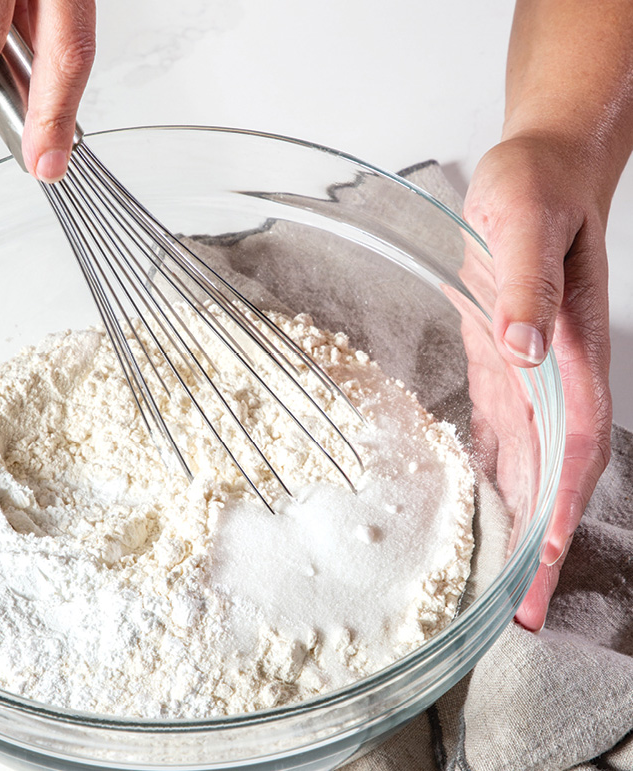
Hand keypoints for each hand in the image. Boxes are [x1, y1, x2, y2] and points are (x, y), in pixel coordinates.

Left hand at [464, 131, 612, 630]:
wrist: (541, 168)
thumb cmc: (536, 188)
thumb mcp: (523, 223)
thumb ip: (525, 286)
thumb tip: (523, 351)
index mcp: (570, 349)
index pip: (575, 442)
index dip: (561, 502)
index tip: (544, 560)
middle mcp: (554, 370)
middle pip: (555, 469)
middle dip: (543, 540)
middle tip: (524, 610)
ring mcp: (529, 368)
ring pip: (532, 457)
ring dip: (522, 518)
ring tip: (507, 579)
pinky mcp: (501, 356)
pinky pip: (504, 427)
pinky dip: (500, 471)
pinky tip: (488, 501)